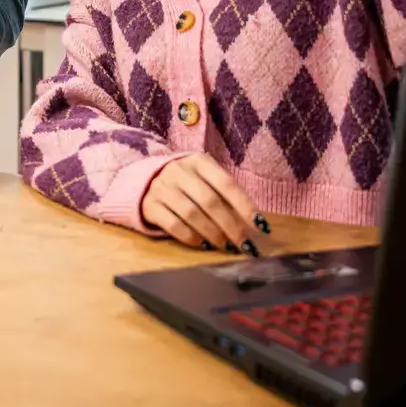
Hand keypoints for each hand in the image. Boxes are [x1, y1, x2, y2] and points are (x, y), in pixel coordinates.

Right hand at [141, 153, 269, 252]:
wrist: (144, 181)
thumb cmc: (186, 183)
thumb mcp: (203, 178)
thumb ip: (223, 194)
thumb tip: (251, 221)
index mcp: (199, 161)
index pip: (226, 183)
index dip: (244, 205)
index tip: (259, 224)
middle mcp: (179, 171)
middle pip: (210, 201)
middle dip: (230, 225)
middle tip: (244, 243)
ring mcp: (162, 188)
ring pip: (192, 213)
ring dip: (212, 232)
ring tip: (224, 245)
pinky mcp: (149, 206)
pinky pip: (173, 224)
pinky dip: (190, 237)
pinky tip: (202, 244)